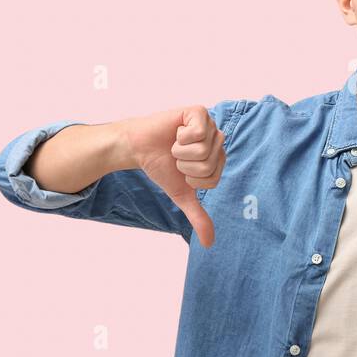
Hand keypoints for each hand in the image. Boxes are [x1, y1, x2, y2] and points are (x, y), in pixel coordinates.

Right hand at [123, 105, 226, 246]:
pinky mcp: (197, 112)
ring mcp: (209, 124)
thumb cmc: (162, 167)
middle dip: (186, 166)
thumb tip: (210, 244)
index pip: (213, 179)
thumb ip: (198, 216)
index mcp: (218, 158)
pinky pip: (198, 132)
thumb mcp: (182, 194)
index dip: (192, 179)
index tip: (181, 170)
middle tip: (176, 157)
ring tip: (175, 145)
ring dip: (181, 152)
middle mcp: (217, 140)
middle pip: (210, 164)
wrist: (138, 149)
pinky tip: (175, 132)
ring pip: (203, 150)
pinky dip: (181, 137)